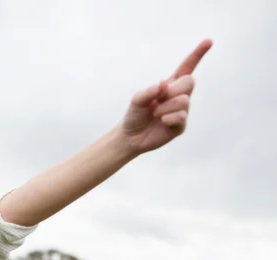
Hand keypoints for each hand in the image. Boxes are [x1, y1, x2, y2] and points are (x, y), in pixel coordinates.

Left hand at [118, 39, 212, 154]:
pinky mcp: (181, 125)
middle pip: (190, 81)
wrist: (130, 136)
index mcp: (170, 85)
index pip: (187, 67)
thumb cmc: (134, 115)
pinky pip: (181, 117)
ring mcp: (182, 111)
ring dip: (165, 107)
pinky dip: (168, 118)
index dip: (197, 54)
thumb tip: (164, 85)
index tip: (209, 41)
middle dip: (173, 89)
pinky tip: (161, 122)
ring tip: (155, 114)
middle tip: (159, 99)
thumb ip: (149, 91)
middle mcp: (179, 96)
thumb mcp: (136, 100)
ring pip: (184, 100)